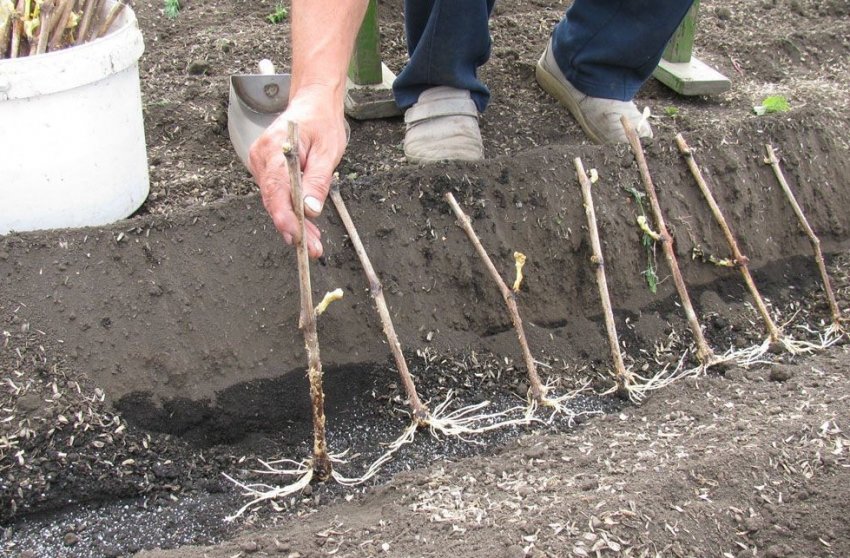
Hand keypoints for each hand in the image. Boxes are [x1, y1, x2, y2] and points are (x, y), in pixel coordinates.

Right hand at [248, 86, 347, 258]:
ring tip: (313, 243)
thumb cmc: (322, 122)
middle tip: (312, 249)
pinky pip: (276, 196)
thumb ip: (317, 180)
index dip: (285, 218)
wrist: (313, 104)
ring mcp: (260, 164)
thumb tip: (310, 209)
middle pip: (274, 201)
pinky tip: (305, 227)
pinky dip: (291, 212)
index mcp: (275, 148)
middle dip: (294, 228)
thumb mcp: (328, 151)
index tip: (297, 237)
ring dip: (294, 224)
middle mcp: (261, 157)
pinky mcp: (265, 170)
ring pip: (275, 203)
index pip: (276, 190)